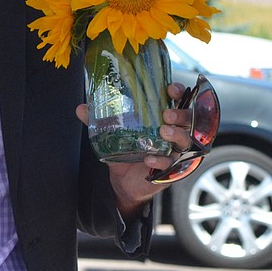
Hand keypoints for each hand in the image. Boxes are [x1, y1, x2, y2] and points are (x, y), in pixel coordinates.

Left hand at [77, 81, 194, 215]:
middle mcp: (174, 132)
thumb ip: (98, 121)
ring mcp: (176, 152)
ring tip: (164, 132)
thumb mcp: (112, 134)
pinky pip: (172, 164)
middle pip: (189, 119)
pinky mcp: (172, 170)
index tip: (170, 89)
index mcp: (163, 118)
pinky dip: (162, 160)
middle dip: (181, 113)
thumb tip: (81, 108)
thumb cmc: (125, 151)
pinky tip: (149, 158)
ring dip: (177, 134)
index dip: (178, 92)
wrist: (123, 181)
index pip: (178, 100)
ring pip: (187, 140)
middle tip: (167, 114)